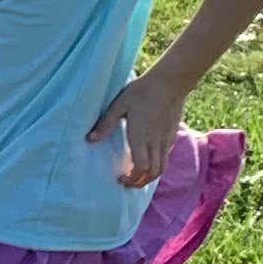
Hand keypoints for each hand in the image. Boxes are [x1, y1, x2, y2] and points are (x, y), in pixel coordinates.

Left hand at [88, 63, 186, 185]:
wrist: (170, 81)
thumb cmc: (142, 91)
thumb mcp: (119, 104)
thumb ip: (106, 123)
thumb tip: (90, 139)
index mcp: (140, 136)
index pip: (141, 168)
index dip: (132, 179)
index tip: (120, 178)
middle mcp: (155, 142)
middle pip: (153, 173)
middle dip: (140, 182)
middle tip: (127, 182)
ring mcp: (166, 139)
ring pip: (162, 167)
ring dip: (149, 176)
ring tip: (137, 175)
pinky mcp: (172, 134)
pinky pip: (166, 156)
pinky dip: (157, 164)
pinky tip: (148, 158)